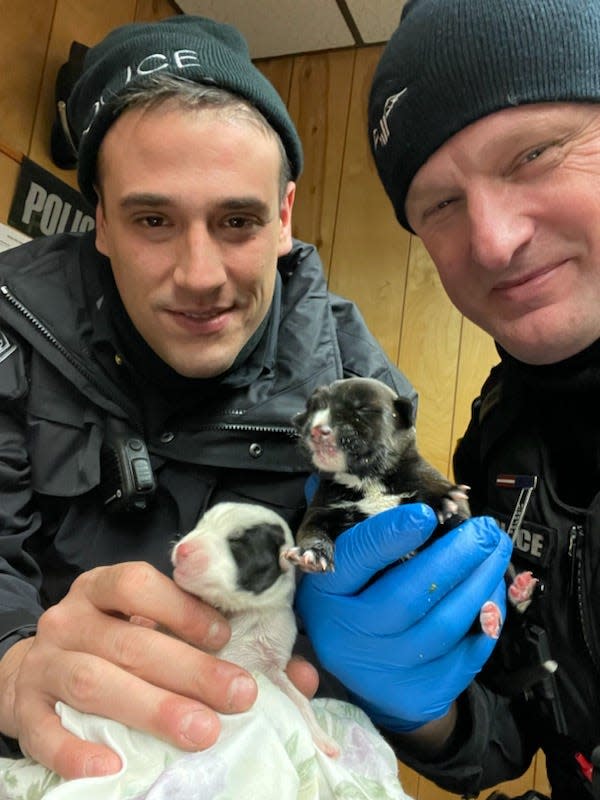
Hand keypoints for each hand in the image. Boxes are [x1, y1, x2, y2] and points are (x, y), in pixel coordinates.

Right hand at [0, 562, 257, 778]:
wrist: (38, 670)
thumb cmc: (114, 645)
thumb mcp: (155, 628)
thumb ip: (221, 645)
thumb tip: (300, 674)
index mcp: (103, 589)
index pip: (137, 583)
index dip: (182, 607)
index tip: (224, 635)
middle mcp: (71, 618)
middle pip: (129, 640)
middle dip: (188, 669)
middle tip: (238, 696)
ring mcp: (45, 663)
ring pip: (94, 682)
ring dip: (151, 707)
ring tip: (200, 732)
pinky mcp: (25, 708)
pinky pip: (44, 731)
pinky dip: (76, 750)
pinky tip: (113, 765)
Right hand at [295, 504, 511, 731]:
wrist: (359, 671)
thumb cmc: (352, 595)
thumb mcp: (338, 559)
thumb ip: (350, 518)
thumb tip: (350, 464)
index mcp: (327, 590)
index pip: (356, 560)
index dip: (391, 536)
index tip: (426, 513)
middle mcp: (350, 632)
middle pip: (408, 595)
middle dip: (455, 558)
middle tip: (485, 530)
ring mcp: (384, 667)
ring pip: (443, 624)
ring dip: (480, 584)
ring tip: (497, 552)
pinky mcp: (417, 691)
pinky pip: (464, 656)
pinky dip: (485, 622)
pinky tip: (493, 593)